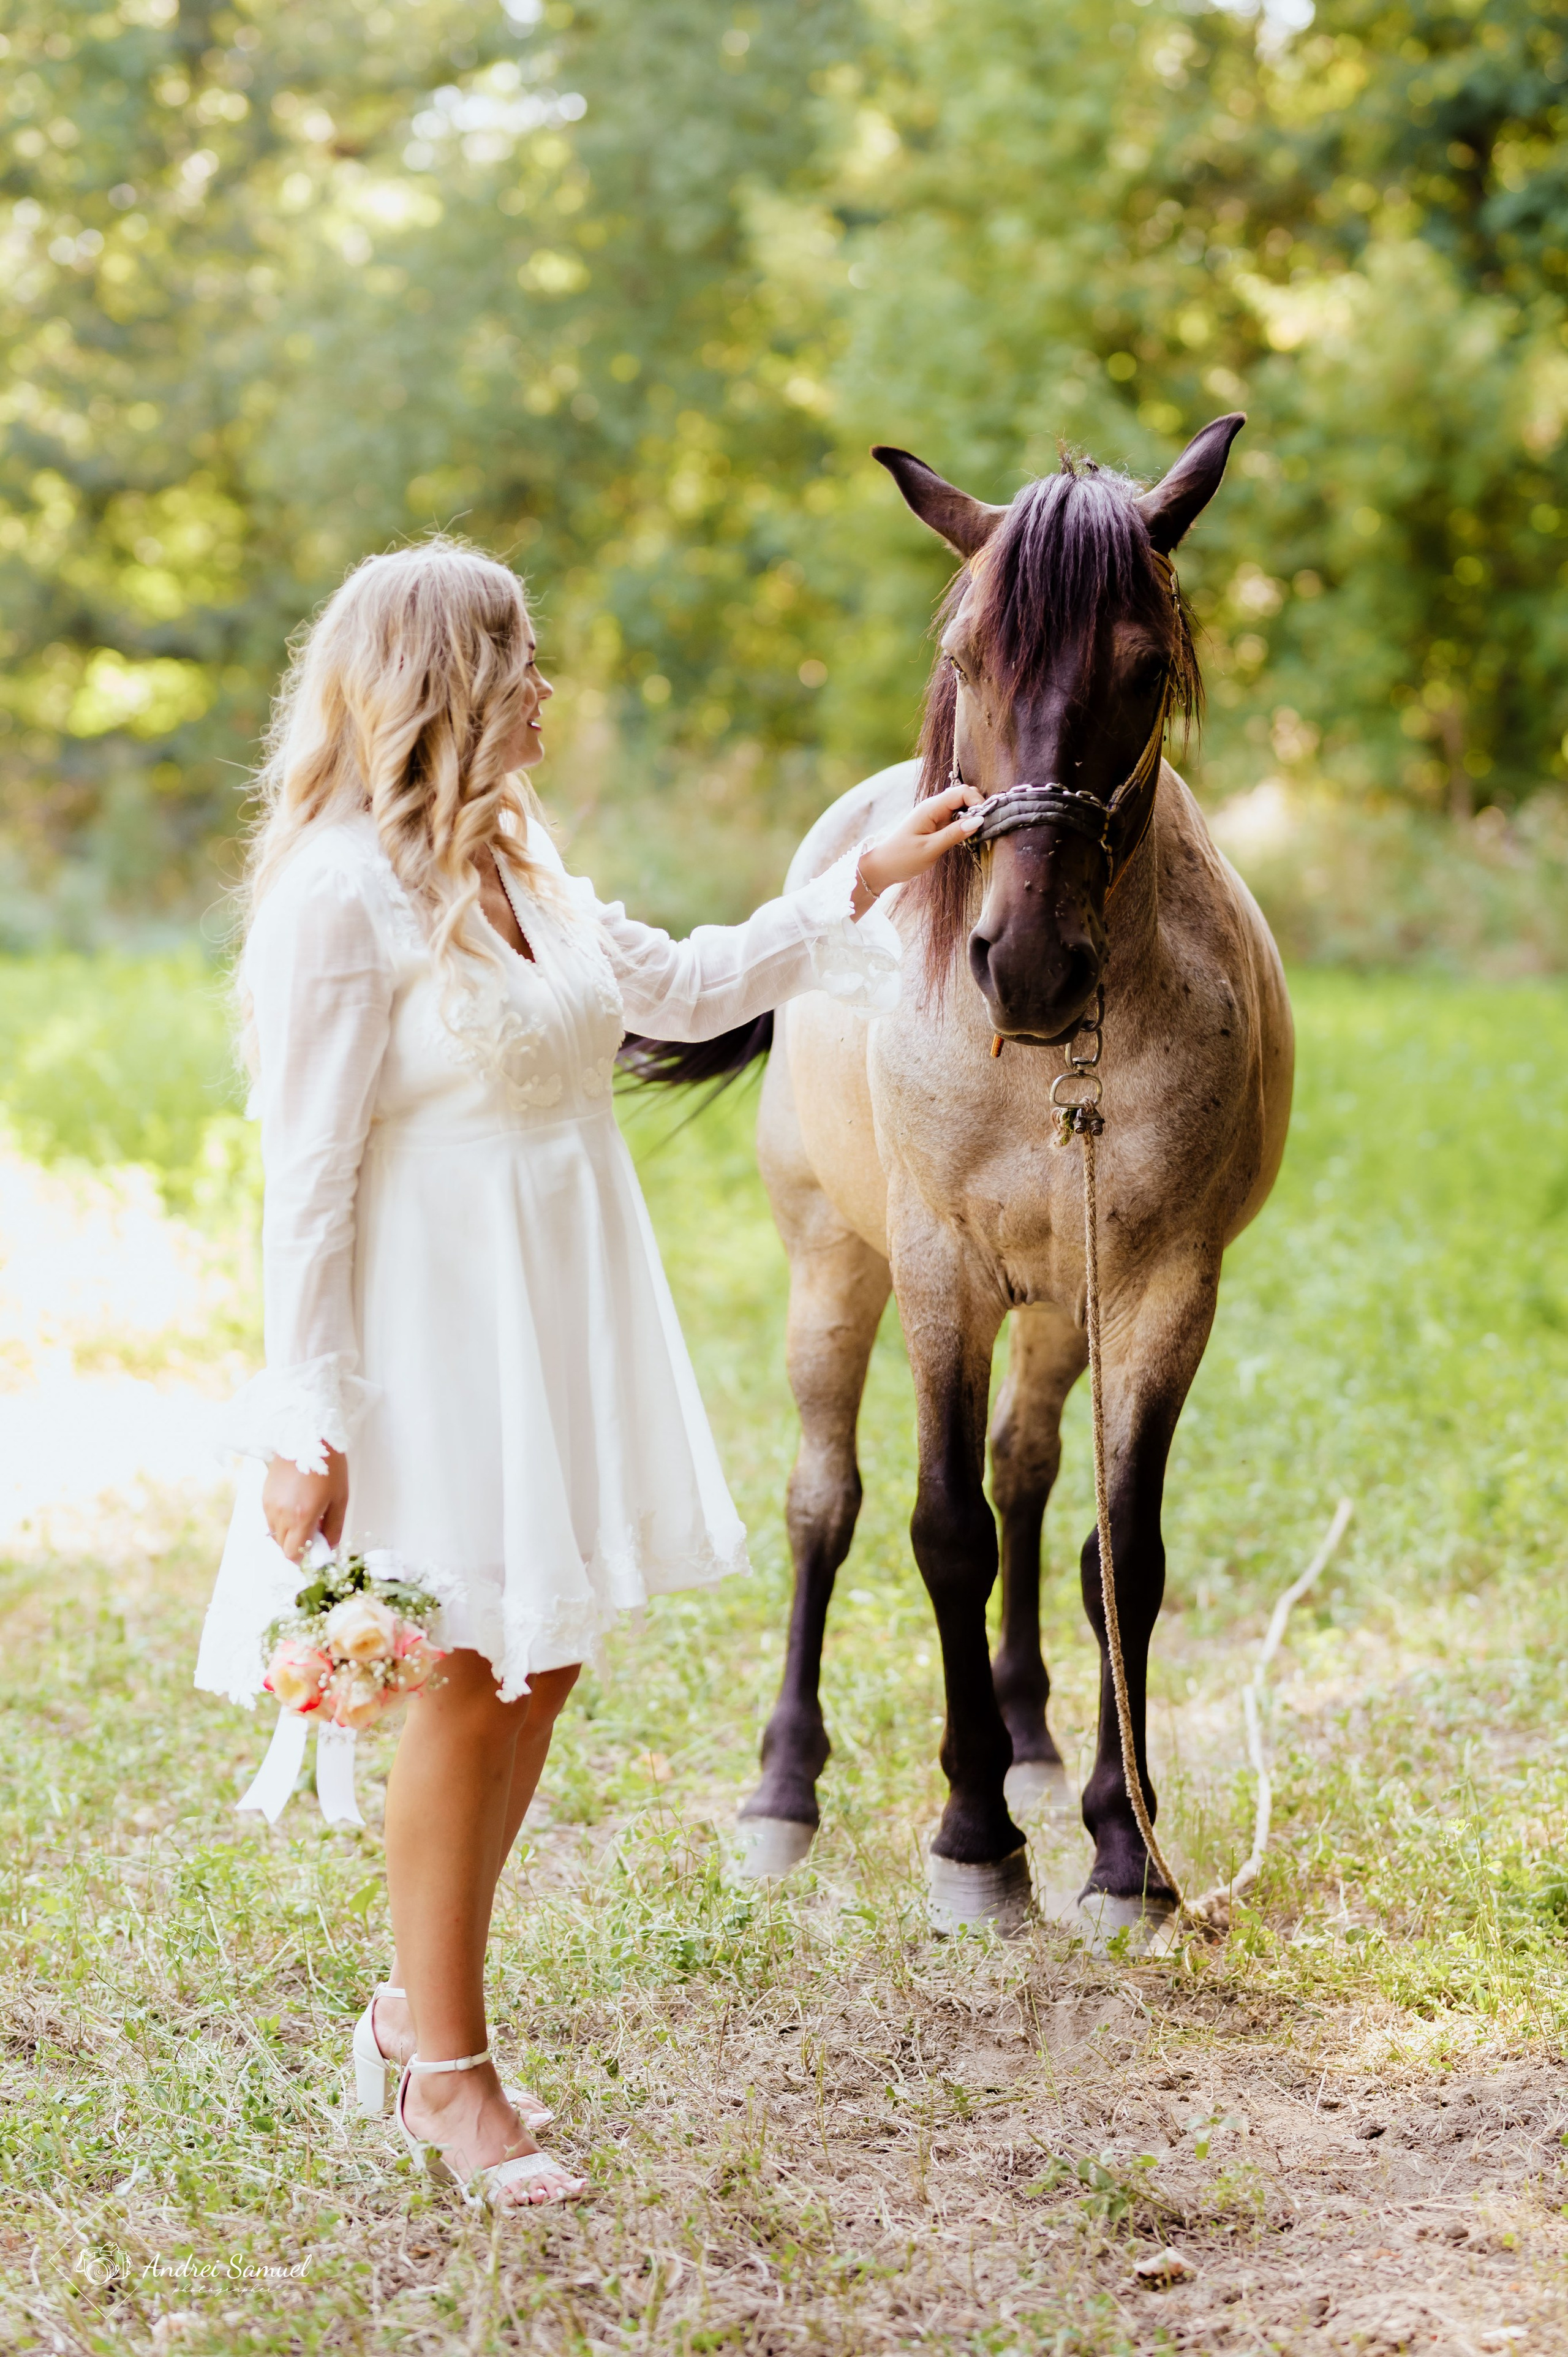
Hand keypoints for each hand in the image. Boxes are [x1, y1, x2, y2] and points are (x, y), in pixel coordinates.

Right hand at [263, 1448, 348, 1563]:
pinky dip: (283, 1521)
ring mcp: (269, 1504)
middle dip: (299, 1546)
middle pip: (283, 1547)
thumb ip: (334, 1528)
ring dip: (290, 1533)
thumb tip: (328, 1547)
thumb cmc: (328, 1466)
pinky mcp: (264, 1496)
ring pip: (276, 1534)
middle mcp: (281, 1513)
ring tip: (307, 1515)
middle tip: (316, 1532)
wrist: (307, 1437)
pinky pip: (271, 1519)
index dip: (305, 1558)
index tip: (317, 1551)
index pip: (294, 1554)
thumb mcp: (340, 1499)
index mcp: (301, 1516)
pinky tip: (297, 1505)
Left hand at [852, 782, 983, 913]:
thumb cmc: (902, 858)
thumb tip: (979, 821)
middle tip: (984, 827)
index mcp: (930, 808)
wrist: (882, 867)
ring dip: (972, 816)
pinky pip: (955, 817)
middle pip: (963, 795)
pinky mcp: (936, 825)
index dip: (977, 802)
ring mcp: (935, 815)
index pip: (961, 792)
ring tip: (978, 832)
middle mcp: (933, 807)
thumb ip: (954, 834)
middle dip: (977, 807)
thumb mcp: (930, 849)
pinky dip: (965, 823)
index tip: (985, 820)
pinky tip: (968, 836)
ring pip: (961, 806)